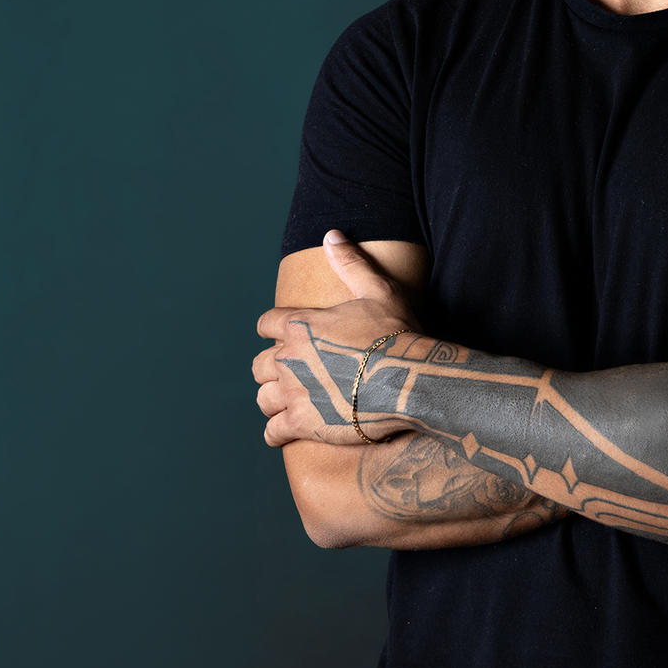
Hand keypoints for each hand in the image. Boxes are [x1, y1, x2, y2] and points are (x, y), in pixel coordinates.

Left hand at [253, 230, 422, 447]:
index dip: (271, 330)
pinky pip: (273, 431)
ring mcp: (293, 392)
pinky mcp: (303, 423)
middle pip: (259, 365)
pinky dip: (276, 433)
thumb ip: (349, 262)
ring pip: (263, 398)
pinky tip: (286, 432)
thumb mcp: (377, 289)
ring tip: (287, 402)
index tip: (280, 337)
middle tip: (291, 373)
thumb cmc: (395, 333)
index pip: (265, 324)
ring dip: (273, 399)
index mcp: (300, 324)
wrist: (409, 378)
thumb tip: (331, 234)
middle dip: (271, 369)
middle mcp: (289, 358)